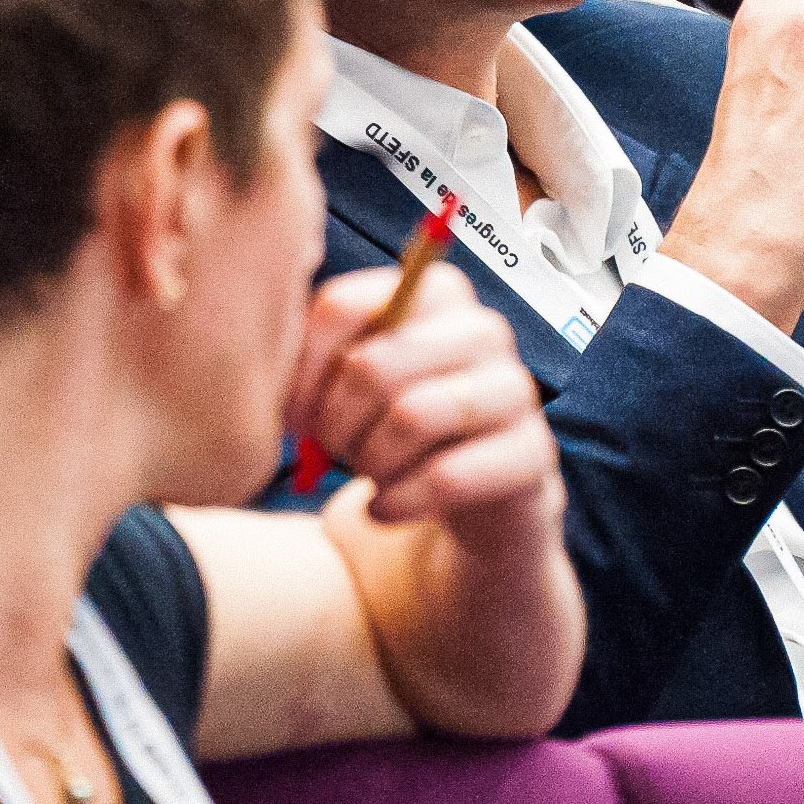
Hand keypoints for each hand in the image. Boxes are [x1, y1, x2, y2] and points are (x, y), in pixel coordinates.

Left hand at [288, 261, 559, 541]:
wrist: (470, 508)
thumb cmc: (397, 433)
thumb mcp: (351, 388)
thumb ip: (313, 359)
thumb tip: (270, 370)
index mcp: (435, 293)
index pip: (344, 306)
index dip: (302, 370)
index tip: (293, 414)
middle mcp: (484, 329)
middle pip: (374, 365)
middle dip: (336, 423)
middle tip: (333, 450)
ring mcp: (516, 390)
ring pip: (412, 416)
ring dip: (370, 462)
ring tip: (365, 478)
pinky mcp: (534, 455)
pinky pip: (449, 476)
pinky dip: (399, 502)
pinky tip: (383, 510)